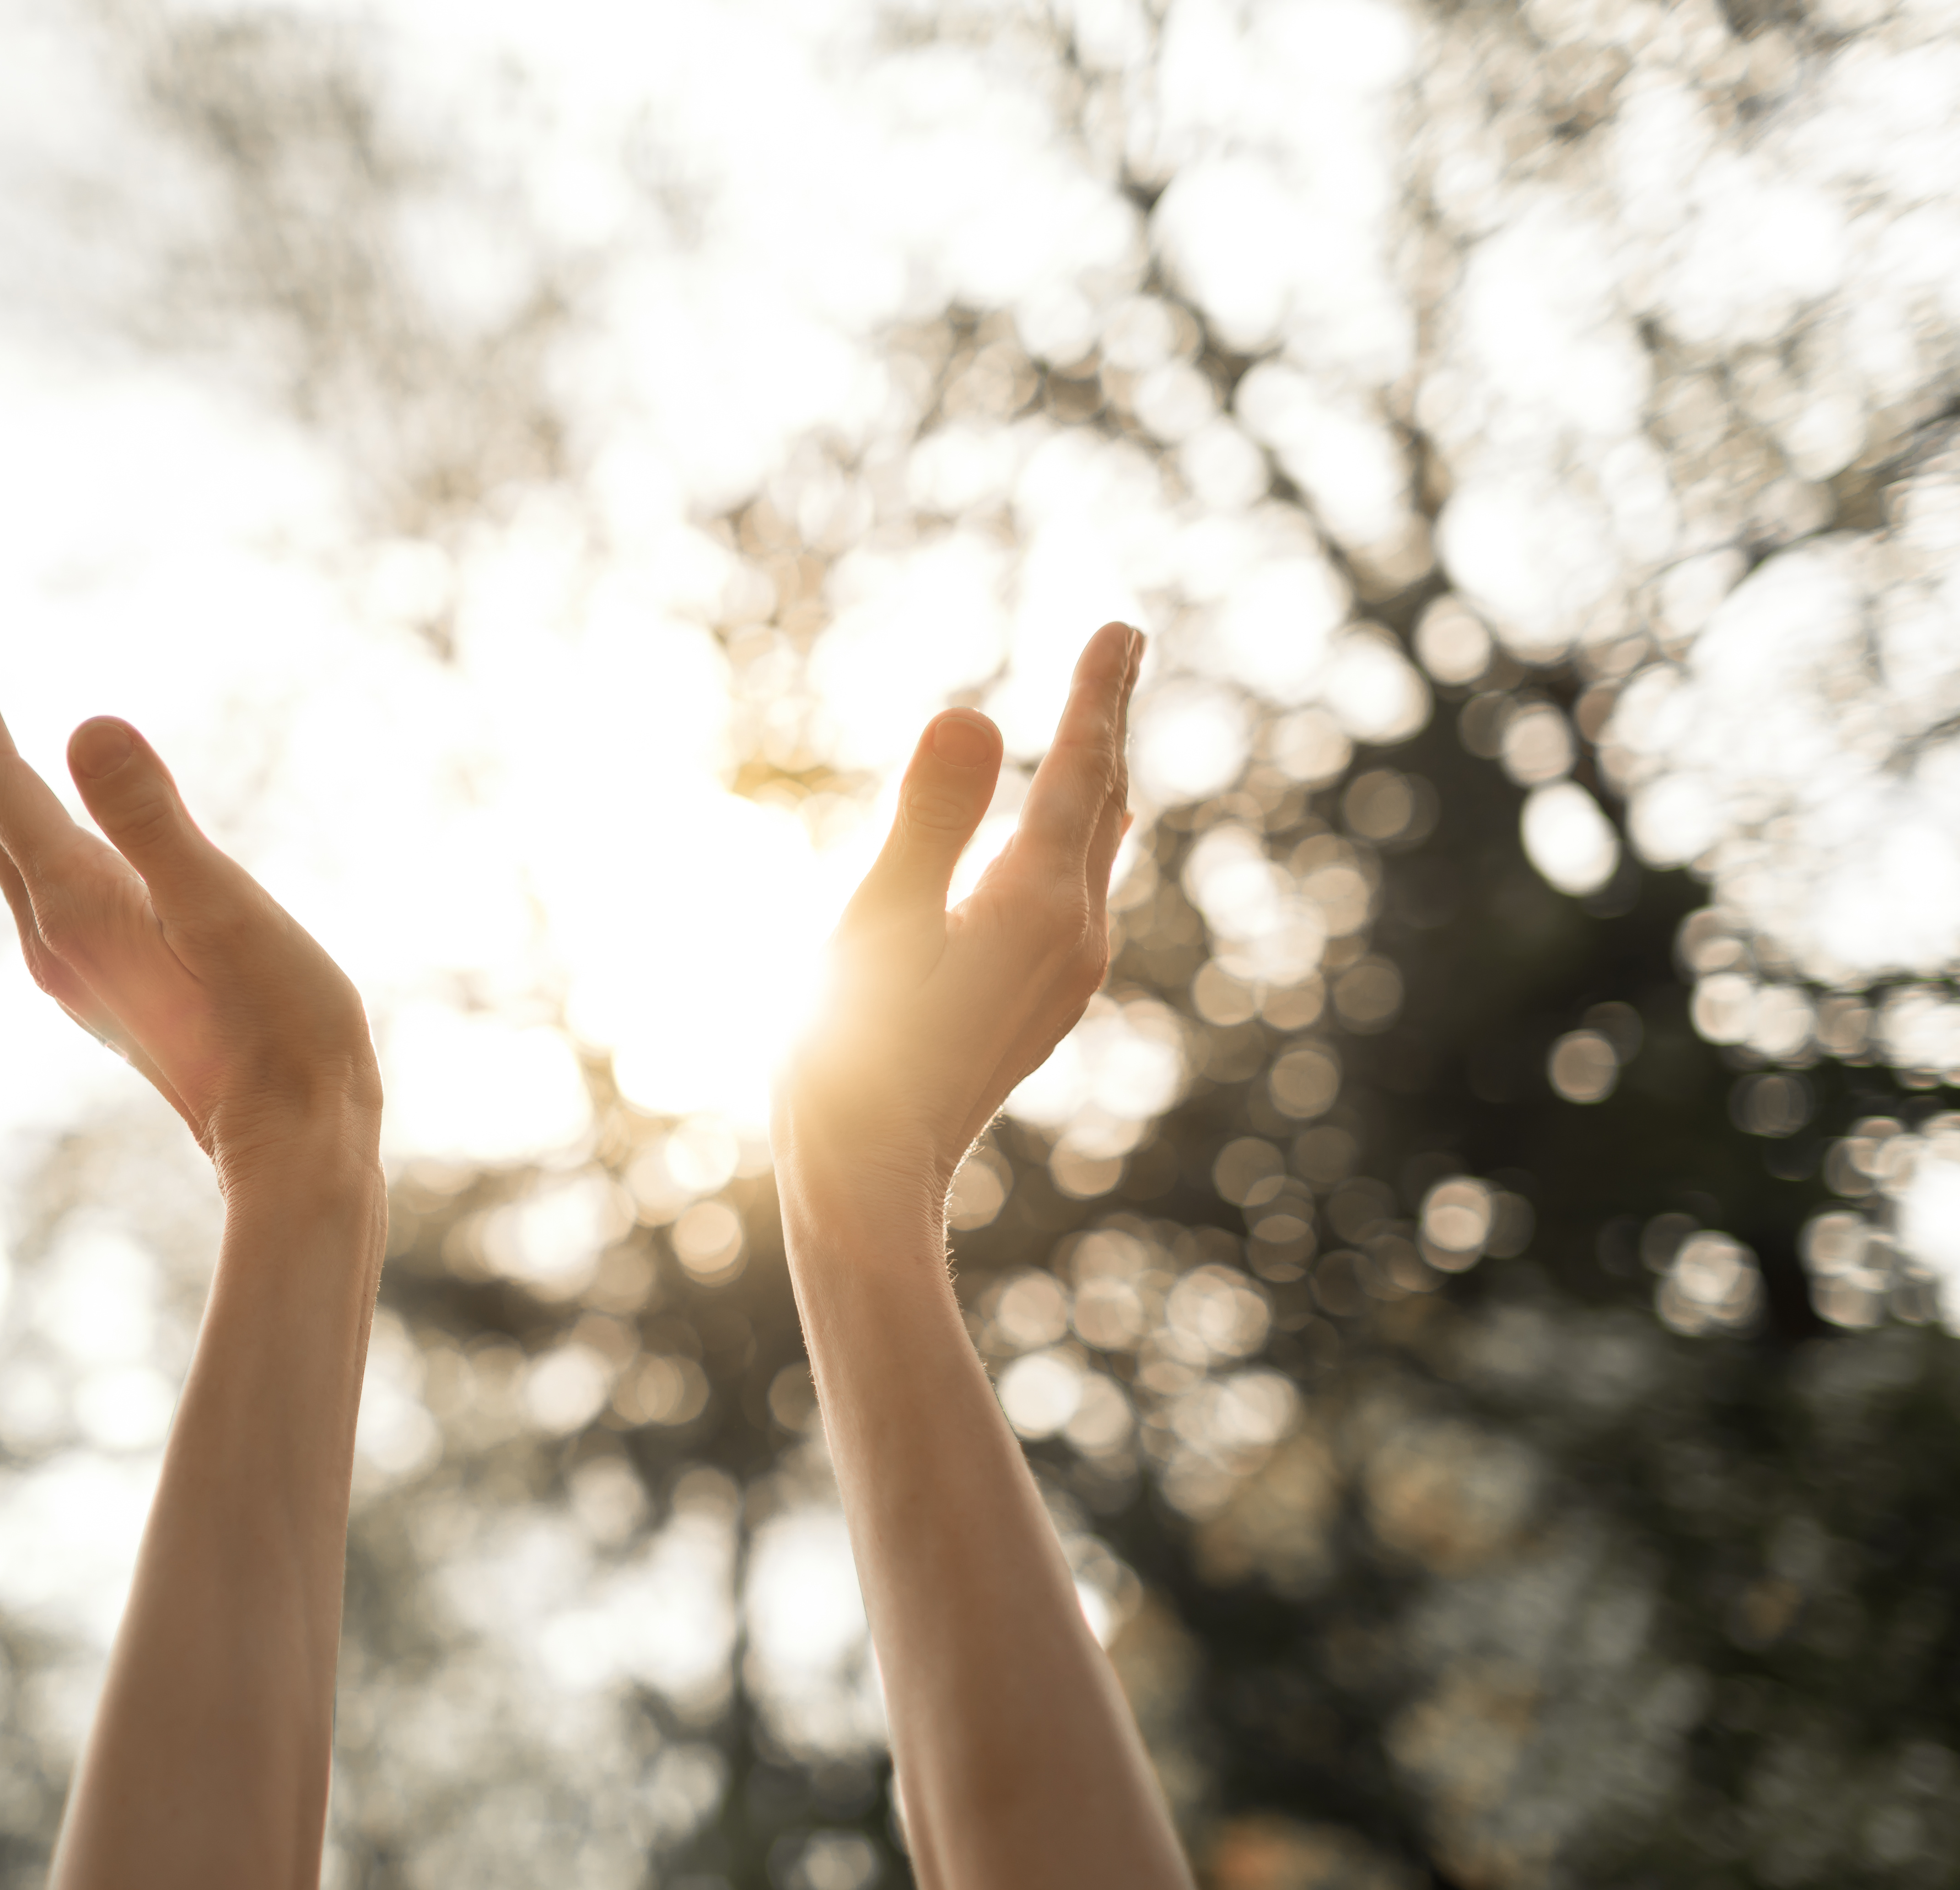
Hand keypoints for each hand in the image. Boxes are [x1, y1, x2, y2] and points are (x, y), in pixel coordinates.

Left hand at [0, 628, 381, 1188]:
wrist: (294, 1142)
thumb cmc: (279, 1027)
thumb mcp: (224, 908)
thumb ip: (153, 819)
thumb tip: (84, 723)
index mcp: (75, 904)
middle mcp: (56, 937)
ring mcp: (78, 968)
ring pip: (11, 851)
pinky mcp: (109, 986)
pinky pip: (45, 884)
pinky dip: (34, 828)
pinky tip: (57, 827)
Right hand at [776, 621, 1141, 1238]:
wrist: (871, 1178)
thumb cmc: (851, 1056)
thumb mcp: (875, 923)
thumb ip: (929, 817)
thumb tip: (976, 714)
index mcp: (1033, 903)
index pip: (1081, 770)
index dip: (1097, 694)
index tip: (1121, 628)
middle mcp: (1071, 935)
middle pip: (1103, 802)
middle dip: (1107, 721)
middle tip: (1120, 647)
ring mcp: (1063, 973)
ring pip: (1096, 850)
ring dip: (1097, 779)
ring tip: (1100, 729)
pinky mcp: (1039, 1001)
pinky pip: (1078, 892)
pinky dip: (1078, 836)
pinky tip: (1073, 840)